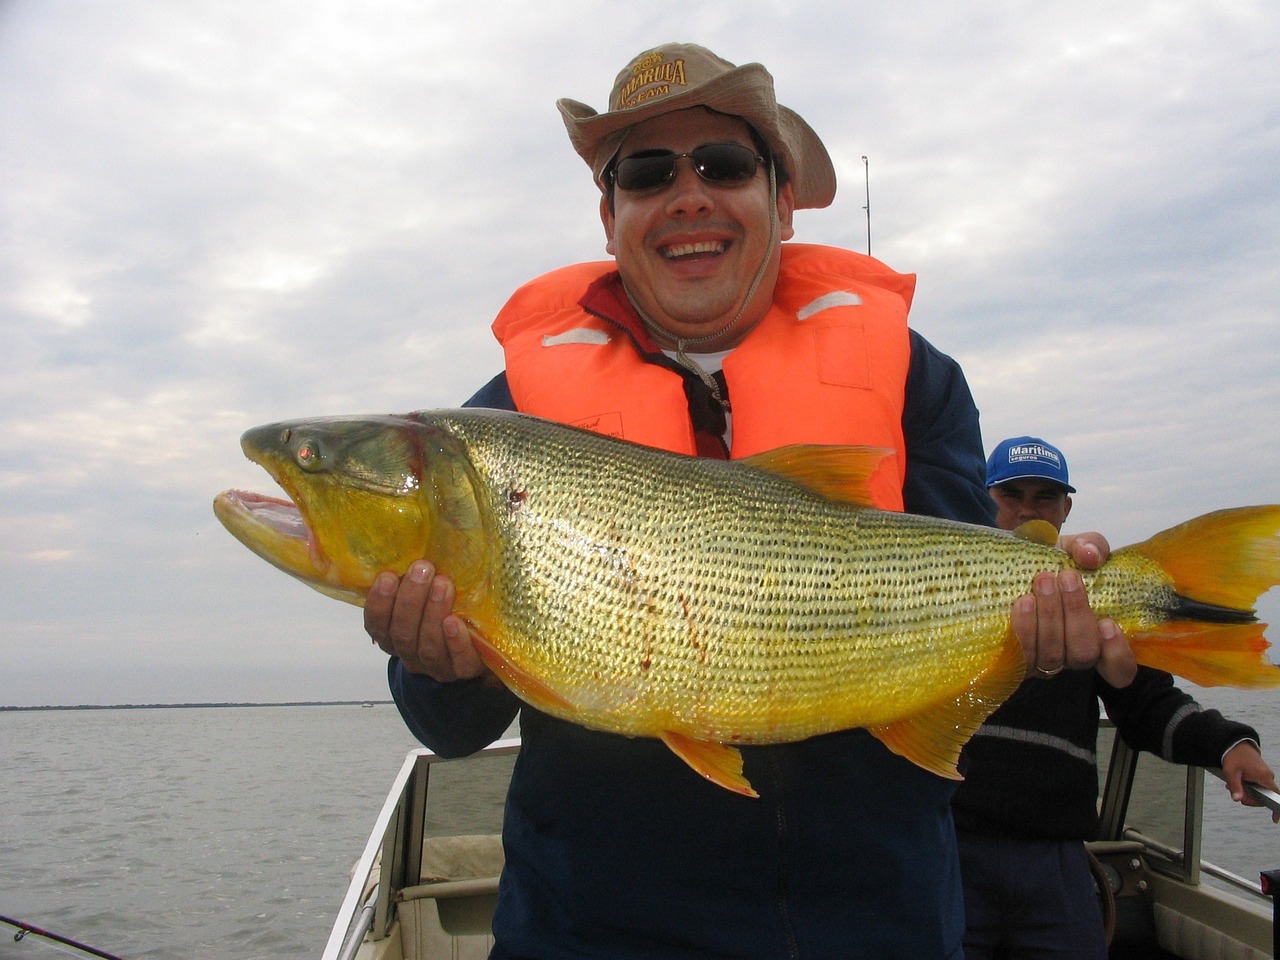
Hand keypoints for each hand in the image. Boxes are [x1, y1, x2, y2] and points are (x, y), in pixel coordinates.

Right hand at [364, 560, 488, 681]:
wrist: (479, 651)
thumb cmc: (445, 614)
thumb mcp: (424, 600)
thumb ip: (414, 584)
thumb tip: (411, 543)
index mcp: (394, 638)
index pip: (377, 626)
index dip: (379, 603)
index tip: (387, 575)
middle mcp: (411, 655)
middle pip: (403, 634)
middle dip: (410, 600)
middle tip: (422, 568)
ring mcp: (437, 667)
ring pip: (428, 645)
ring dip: (433, 613)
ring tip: (442, 583)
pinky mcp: (465, 671)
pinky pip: (458, 661)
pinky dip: (455, 641)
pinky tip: (454, 621)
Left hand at [1011, 531, 1136, 687]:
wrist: (1008, 566)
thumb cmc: (1049, 563)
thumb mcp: (1072, 549)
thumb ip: (1090, 547)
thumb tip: (1091, 555)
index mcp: (1095, 636)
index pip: (1120, 670)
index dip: (1118, 654)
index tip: (1108, 623)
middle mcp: (1071, 654)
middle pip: (1084, 653)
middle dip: (1077, 615)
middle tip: (1067, 577)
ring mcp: (1042, 662)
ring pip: (1053, 654)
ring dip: (1049, 617)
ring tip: (1043, 582)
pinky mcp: (1014, 661)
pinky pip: (1022, 656)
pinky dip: (1025, 629)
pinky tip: (1023, 603)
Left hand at [1222, 742, 1279, 822]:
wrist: (1236, 744)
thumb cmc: (1234, 756)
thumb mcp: (1231, 772)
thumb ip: (1235, 787)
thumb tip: (1238, 799)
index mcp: (1264, 777)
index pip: (1276, 795)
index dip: (1276, 809)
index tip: (1275, 819)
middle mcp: (1268, 777)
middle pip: (1263, 797)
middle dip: (1248, 798)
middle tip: (1235, 793)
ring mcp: (1266, 776)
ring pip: (1258, 792)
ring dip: (1246, 792)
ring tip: (1232, 785)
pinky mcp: (1261, 775)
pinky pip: (1257, 786)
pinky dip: (1247, 787)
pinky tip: (1237, 783)